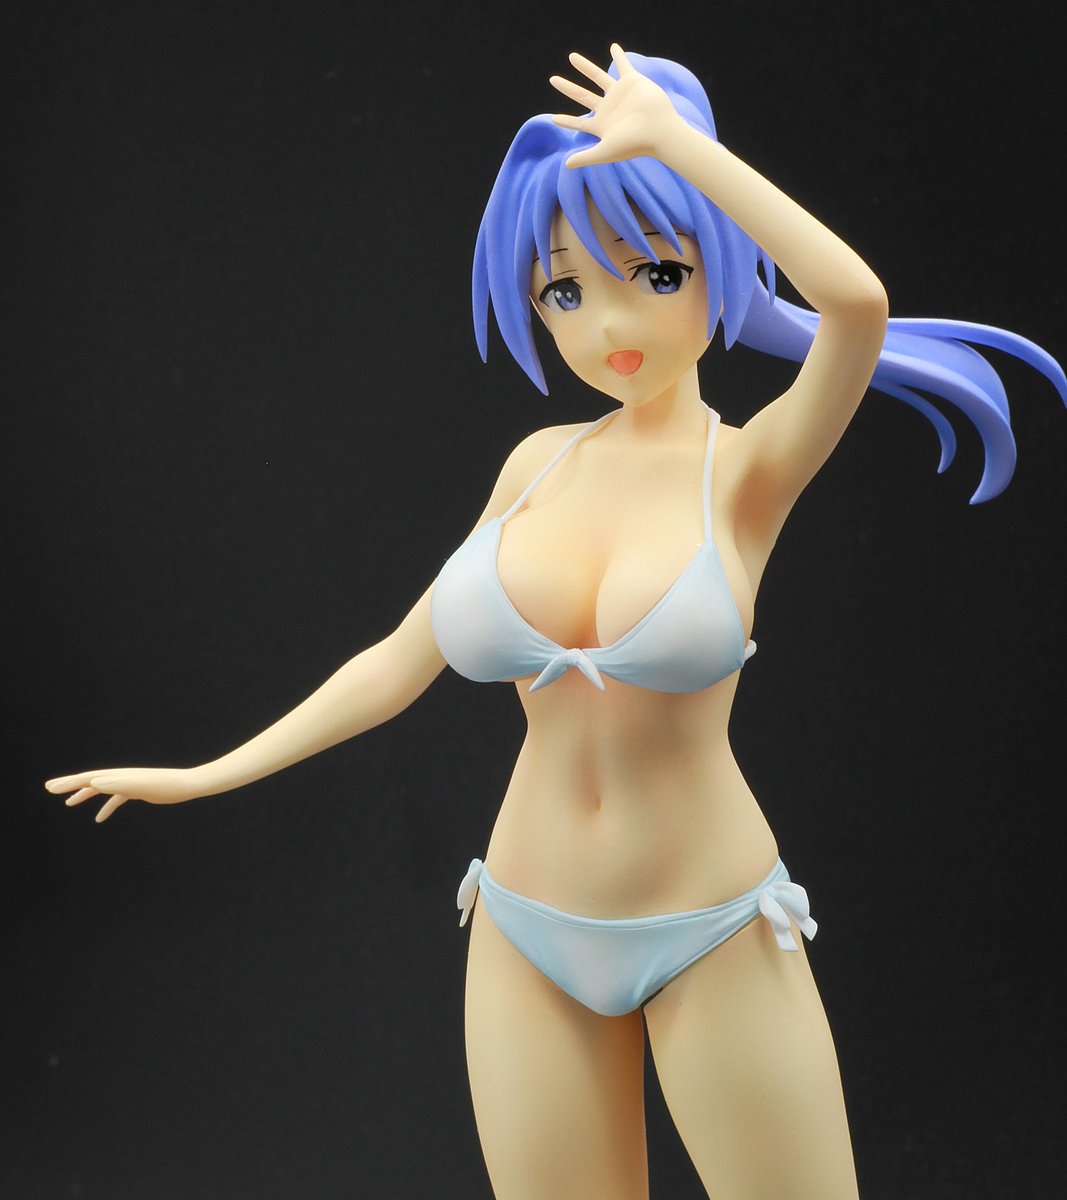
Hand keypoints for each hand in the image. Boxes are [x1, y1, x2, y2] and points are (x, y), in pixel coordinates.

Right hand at [45, 766, 207, 823]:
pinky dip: (106, 807)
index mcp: (118, 775)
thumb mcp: (139, 786)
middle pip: (90, 780)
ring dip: (84, 794)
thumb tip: (93, 780)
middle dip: (70, 784)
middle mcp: (121, 776)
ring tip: (68, 803)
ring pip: (101, 788)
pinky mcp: (138, 791)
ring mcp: (129, 783)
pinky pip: (116, 799)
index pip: (88, 778)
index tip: (50, 788)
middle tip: (49, 788)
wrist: (187, 785)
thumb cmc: (165, 786)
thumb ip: (117, 783)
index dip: (68, 783)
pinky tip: (99, 819)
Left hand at [549, 43, 679, 168]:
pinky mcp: (632, 82)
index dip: (566, 121)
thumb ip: (585, 157)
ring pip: (597, 77)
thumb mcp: (605, 152)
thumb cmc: (633, 144)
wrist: (658, 130)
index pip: (579, 123)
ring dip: (585, 67)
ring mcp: (619, 94)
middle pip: (582, 96)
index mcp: (602, 125)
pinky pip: (624, 65)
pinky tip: (613, 47)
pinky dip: (619, 56)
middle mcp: (608, 109)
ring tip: (572, 57)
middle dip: (567, 88)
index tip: (553, 119)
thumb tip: (565, 165)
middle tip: (552, 79)